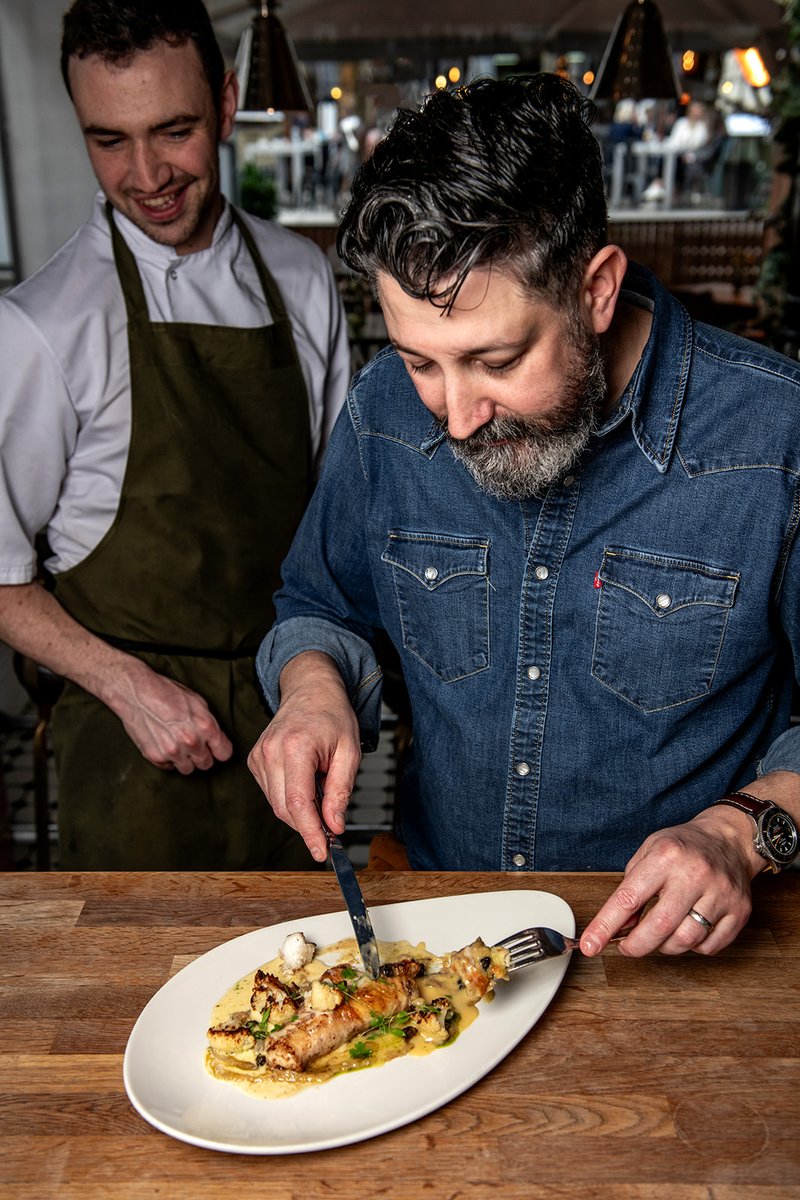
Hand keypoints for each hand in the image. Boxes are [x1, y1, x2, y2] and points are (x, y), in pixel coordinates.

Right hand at [112, 662, 232, 773]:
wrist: (135, 692)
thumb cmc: (166, 692)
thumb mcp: (197, 702)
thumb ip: (208, 723)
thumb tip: (215, 738)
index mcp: (205, 726)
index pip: (224, 753)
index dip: (219, 750)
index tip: (215, 748)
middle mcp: (191, 742)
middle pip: (206, 764)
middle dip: (202, 755)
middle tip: (193, 744)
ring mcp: (173, 751)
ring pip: (188, 770)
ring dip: (185, 760)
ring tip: (177, 744)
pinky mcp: (155, 756)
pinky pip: (168, 767)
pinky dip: (168, 759)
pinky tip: (163, 743)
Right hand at [247, 652, 361, 862]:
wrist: (311, 689)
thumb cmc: (332, 715)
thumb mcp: (350, 751)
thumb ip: (341, 791)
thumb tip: (334, 826)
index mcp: (295, 747)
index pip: (298, 803)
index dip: (310, 833)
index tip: (322, 852)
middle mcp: (270, 752)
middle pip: (284, 809)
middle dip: (309, 825)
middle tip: (332, 826)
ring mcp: (258, 756)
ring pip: (277, 805)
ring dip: (300, 810)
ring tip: (321, 784)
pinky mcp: (254, 760)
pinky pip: (272, 793)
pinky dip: (290, 798)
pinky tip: (305, 780)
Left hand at [580, 808, 756, 957]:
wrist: (729, 839)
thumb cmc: (683, 847)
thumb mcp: (648, 852)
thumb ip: (630, 889)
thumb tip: (618, 927)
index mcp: (666, 856)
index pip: (628, 898)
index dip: (606, 926)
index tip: (591, 944)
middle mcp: (695, 874)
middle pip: (659, 927)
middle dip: (636, 945)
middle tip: (626, 947)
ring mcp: (721, 893)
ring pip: (685, 941)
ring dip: (665, 946)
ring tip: (660, 934)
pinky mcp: (739, 911)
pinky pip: (710, 947)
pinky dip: (693, 947)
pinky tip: (688, 929)